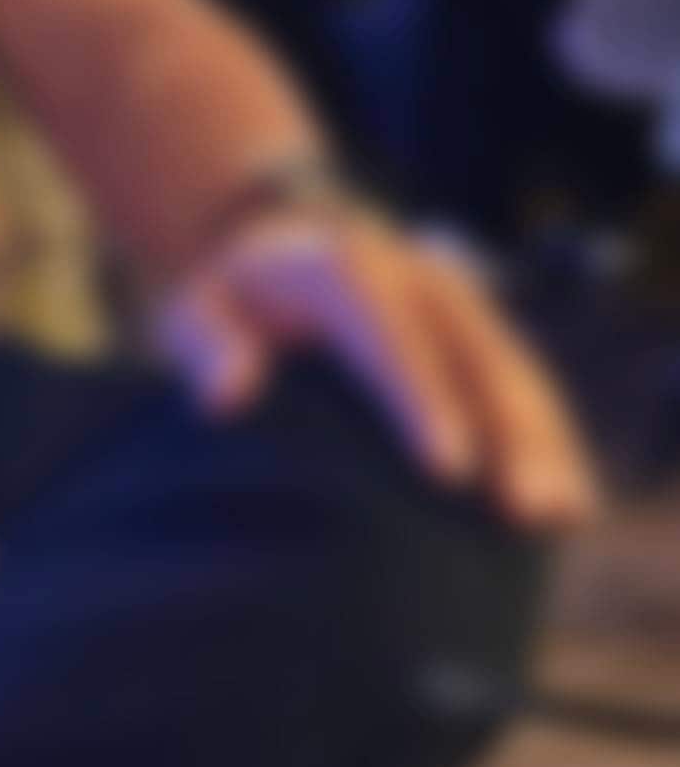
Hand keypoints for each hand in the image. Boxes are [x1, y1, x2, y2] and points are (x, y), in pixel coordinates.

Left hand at [155, 208, 599, 531]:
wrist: (281, 249)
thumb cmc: (233, 301)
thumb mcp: (198, 309)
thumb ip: (205, 344)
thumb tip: (227, 394)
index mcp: (347, 270)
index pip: (390, 335)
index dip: (423, 400)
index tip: (446, 469)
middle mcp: (420, 280)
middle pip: (475, 356)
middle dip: (508, 433)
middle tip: (525, 511)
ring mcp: (462, 309)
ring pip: (516, 374)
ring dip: (544, 444)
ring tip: (559, 518)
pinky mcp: (484, 340)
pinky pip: (527, 390)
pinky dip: (551, 442)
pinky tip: (569, 509)